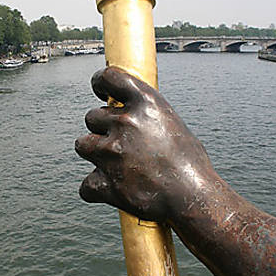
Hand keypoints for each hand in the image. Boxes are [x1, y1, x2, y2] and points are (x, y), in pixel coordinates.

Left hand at [75, 66, 216, 221]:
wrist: (194, 198)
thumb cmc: (190, 163)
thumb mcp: (172, 123)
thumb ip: (145, 114)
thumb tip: (129, 110)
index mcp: (145, 103)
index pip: (109, 77)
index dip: (100, 82)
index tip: (102, 91)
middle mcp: (125, 123)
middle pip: (91, 117)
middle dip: (101, 129)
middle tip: (122, 143)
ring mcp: (112, 153)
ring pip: (82, 145)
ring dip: (94, 153)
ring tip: (116, 164)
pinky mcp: (105, 182)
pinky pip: (86, 184)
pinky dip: (96, 188)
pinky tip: (114, 190)